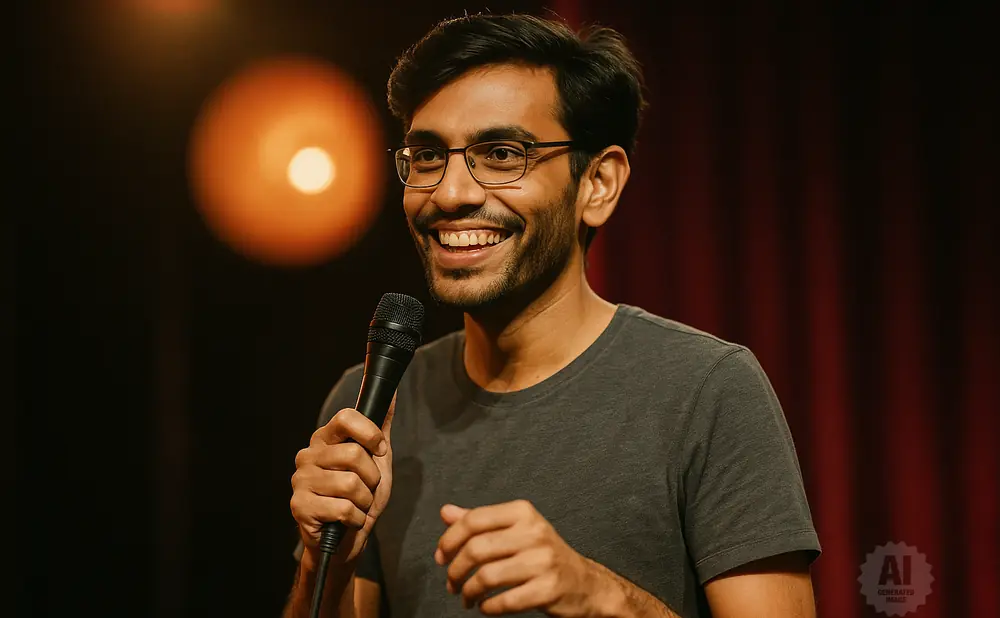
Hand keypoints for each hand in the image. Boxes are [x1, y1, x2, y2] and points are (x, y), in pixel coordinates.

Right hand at [289, 398, 394, 564]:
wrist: (347, 538)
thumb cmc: (360, 497)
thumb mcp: (377, 459)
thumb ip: (380, 427)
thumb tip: (391, 394)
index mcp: (325, 439)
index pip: (346, 417)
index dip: (370, 433)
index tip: (379, 451)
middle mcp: (308, 455)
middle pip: (354, 454)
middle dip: (371, 478)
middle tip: (365, 489)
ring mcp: (300, 480)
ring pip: (351, 484)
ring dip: (364, 501)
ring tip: (355, 505)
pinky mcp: (299, 506)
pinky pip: (343, 508)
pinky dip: (355, 518)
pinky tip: (346, 520)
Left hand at [435, 499, 610, 616]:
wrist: (584, 583)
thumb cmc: (542, 555)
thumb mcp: (514, 530)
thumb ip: (479, 521)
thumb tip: (446, 512)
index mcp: (523, 512)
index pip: (474, 520)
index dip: (449, 540)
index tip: (441, 557)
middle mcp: (534, 532)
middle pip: (476, 549)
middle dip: (455, 570)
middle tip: (451, 583)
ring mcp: (543, 561)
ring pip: (487, 576)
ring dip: (468, 591)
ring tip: (466, 597)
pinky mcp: (548, 589)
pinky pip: (504, 601)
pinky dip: (487, 607)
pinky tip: (485, 606)